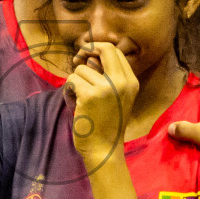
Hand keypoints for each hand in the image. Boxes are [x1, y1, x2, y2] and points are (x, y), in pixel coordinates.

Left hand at [64, 42, 137, 166]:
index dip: (98, 49)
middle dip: (86, 50)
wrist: (104, 149)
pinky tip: (74, 104)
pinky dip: (68, 92)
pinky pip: (72, 80)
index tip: (86, 57)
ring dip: (75, 82)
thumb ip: (109, 77)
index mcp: (131, 82)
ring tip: (79, 99)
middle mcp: (123, 82)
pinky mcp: (90, 95)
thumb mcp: (117, 97)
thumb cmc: (106, 124)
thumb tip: (89, 55)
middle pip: (104, 49)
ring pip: (81, 69)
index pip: (115, 51)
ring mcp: (107, 87)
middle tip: (76, 61)